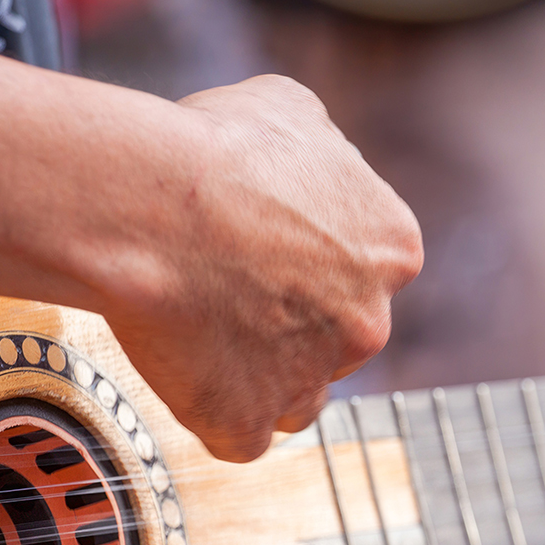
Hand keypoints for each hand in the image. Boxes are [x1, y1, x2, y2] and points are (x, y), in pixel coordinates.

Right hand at [93, 76, 422, 461]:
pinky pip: (239, 434)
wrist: (150, 206)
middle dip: (288, 319)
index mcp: (393, 249)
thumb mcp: (289, 110)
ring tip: (200, 332)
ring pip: (295, 393)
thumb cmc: (214, 147)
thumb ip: (322, 155)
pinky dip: (212, 409)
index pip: (363, 270)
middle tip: (221, 286)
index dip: (308, 261)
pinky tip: (181, 368)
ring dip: (259, 373)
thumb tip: (313, 164)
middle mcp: (370, 323)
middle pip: (335, 335)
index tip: (261, 249)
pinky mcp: (249, 422)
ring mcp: (312, 381)